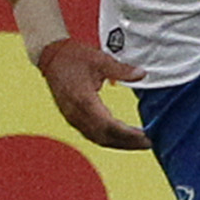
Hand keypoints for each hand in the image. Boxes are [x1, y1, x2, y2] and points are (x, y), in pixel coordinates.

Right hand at [36, 35, 149, 150]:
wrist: (50, 56)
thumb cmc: (74, 56)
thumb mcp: (100, 59)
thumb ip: (121, 69)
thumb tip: (142, 74)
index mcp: (84, 100)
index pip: (109, 126)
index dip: (129, 135)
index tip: (148, 137)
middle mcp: (76, 113)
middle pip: (105, 137)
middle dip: (128, 143)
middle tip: (149, 143)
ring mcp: (72, 117)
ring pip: (98, 138)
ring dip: (119, 143)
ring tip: (139, 142)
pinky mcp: (72, 117)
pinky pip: (91, 134)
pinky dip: (108, 138)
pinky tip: (121, 137)